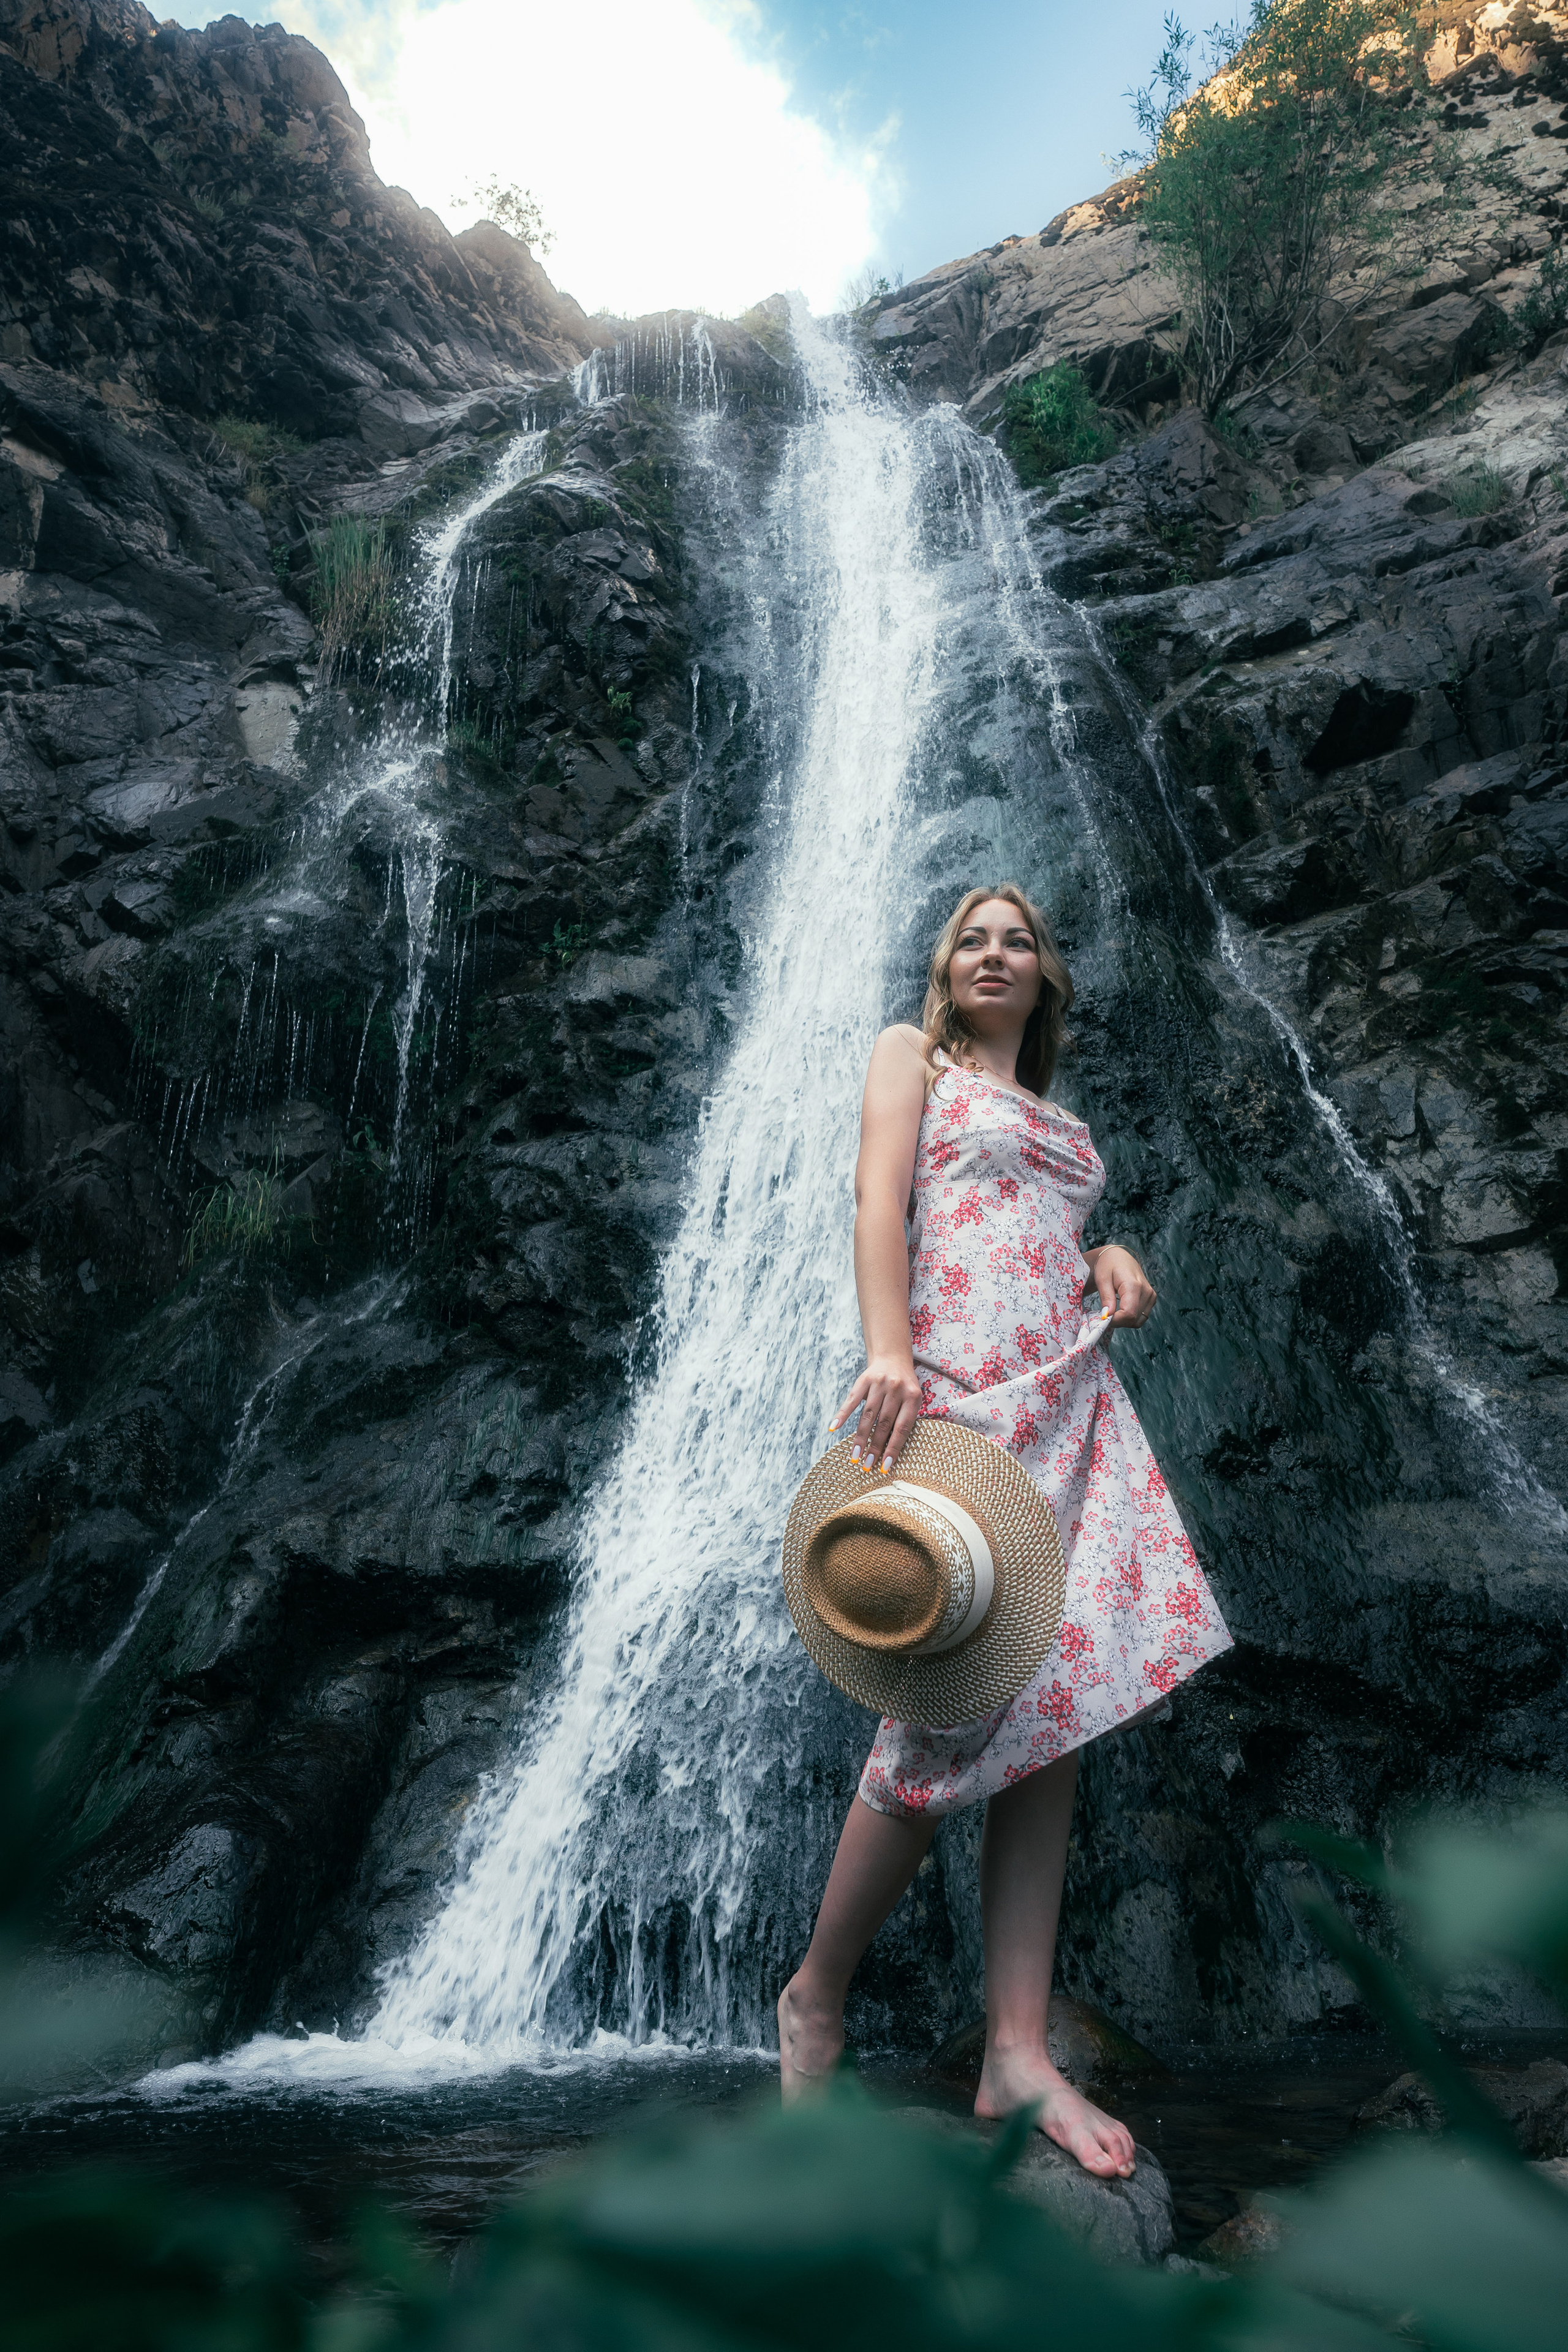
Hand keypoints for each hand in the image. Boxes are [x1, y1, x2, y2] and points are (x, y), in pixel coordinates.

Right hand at [829, 1354, 922, 1473]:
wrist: (893, 1357)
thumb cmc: (904, 1386)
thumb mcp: (912, 1400)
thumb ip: (904, 1419)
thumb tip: (890, 1452)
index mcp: (913, 1397)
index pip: (902, 1428)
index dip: (893, 1448)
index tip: (885, 1467)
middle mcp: (896, 1389)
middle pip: (884, 1424)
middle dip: (875, 1447)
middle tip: (867, 1465)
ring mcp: (879, 1384)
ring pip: (868, 1415)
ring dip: (860, 1438)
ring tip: (855, 1455)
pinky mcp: (864, 1380)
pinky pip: (852, 1400)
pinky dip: (842, 1414)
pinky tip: (834, 1427)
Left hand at [1088, 1245, 1156, 1328]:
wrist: (1118, 1257)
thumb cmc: (1108, 1265)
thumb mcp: (1102, 1279)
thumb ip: (1106, 1298)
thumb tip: (1107, 1316)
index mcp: (1134, 1286)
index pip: (1129, 1314)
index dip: (1115, 1321)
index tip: (1103, 1318)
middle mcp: (1146, 1292)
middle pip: (1134, 1319)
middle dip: (1118, 1321)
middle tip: (1105, 1314)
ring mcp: (1151, 1296)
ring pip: (1138, 1321)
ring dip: (1124, 1321)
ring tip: (1113, 1310)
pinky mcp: (1151, 1299)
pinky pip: (1141, 1316)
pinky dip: (1130, 1317)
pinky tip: (1121, 1308)